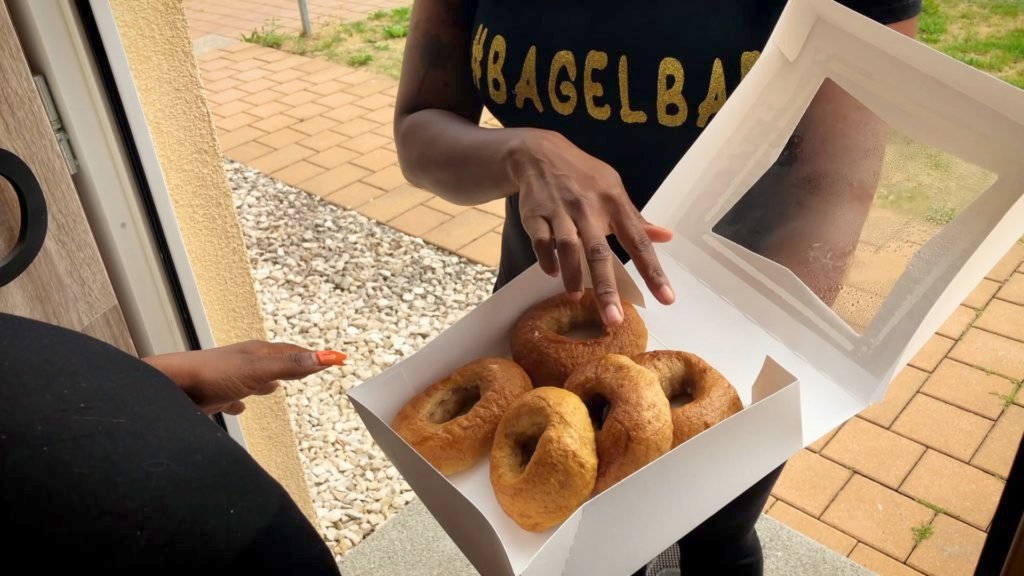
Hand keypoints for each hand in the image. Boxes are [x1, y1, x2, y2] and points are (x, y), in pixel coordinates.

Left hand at [143, 341, 345, 414]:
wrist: (170, 387)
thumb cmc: (213, 375)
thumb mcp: (259, 370)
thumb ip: (291, 365)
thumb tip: (325, 356)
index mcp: (258, 353)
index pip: (293, 351)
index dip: (314, 355)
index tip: (334, 358)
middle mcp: (244, 363)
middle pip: (274, 362)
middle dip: (292, 364)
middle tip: (309, 366)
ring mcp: (228, 378)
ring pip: (254, 378)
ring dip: (267, 381)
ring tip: (276, 386)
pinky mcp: (213, 396)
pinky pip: (232, 398)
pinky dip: (240, 402)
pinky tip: (239, 409)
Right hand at [507, 129, 674, 324]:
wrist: (540, 153)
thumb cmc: (583, 177)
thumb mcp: (614, 189)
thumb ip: (637, 219)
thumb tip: (667, 236)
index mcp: (614, 203)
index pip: (638, 242)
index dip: (653, 272)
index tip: (666, 298)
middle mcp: (589, 207)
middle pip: (600, 252)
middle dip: (607, 288)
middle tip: (614, 319)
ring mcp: (560, 210)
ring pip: (568, 248)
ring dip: (573, 276)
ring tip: (578, 298)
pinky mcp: (535, 214)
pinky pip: (541, 241)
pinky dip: (546, 259)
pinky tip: (552, 274)